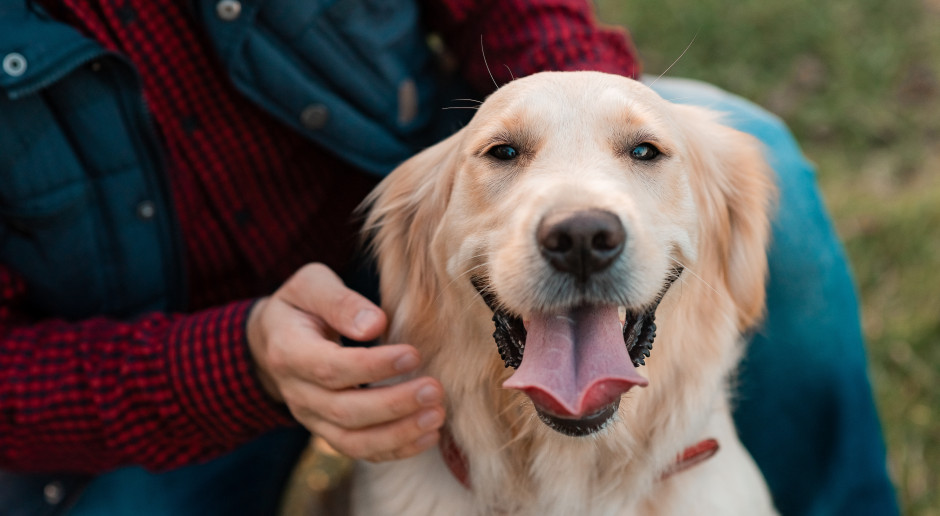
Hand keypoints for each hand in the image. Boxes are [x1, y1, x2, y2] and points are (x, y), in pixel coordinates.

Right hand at [247, 263, 444, 461]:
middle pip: (345, 411)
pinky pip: (360, 450)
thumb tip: (375, 324)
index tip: (413, 355)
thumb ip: (341, 302)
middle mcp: (297, 393)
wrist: (273, 340)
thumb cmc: (301, 305)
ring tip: (436, 416)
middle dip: (394, 404)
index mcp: (289, 352)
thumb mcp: (312, 285)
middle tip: (434, 389)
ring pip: (353, 440)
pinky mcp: (328, 431)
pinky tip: (429, 435)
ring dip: (399, 433)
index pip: (331, 367)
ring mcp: (311, 418)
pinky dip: (396, 448)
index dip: (373, 366)